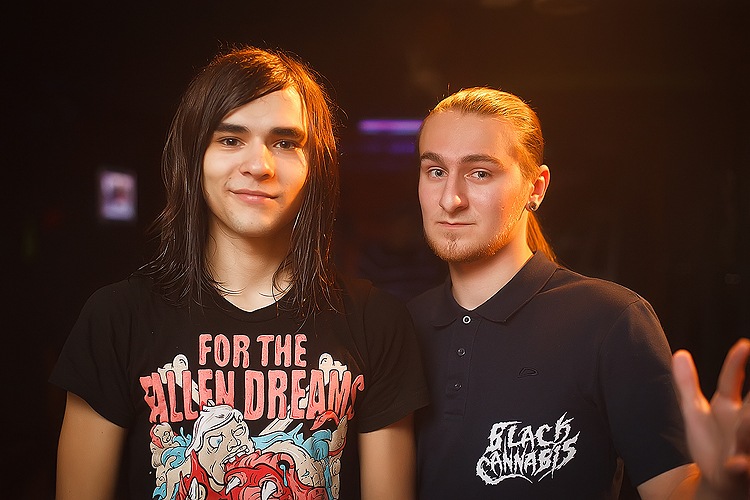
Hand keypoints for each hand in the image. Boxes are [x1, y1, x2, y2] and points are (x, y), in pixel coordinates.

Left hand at [672, 338, 749, 498]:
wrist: (718, 478)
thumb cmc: (711, 442)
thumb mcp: (694, 412)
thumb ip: (687, 385)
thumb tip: (679, 354)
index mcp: (729, 408)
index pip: (731, 381)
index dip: (735, 364)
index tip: (743, 345)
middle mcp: (742, 424)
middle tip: (747, 397)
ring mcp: (744, 447)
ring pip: (748, 435)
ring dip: (748, 427)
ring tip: (744, 419)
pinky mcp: (740, 471)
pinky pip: (743, 469)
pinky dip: (741, 466)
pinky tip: (736, 464)